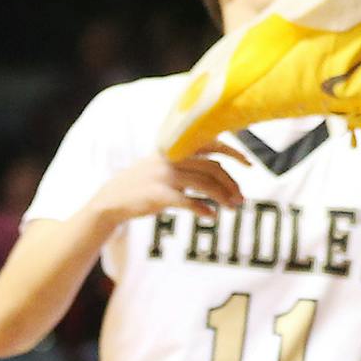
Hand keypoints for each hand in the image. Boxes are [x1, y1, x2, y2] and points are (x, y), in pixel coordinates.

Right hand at [98, 149, 245, 224]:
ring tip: (232, 208)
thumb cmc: (144, 184)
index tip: (249, 164)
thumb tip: (221, 172)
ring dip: (223, 197)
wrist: (110, 200)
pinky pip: (188, 201)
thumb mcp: (165, 166)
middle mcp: (173, 158)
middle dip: (232, 183)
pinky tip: (211, 217)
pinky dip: (203, 209)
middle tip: (241, 199)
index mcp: (177, 148)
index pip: (213, 144)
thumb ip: (189, 163)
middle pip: (214, 168)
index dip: (234, 152)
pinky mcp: (158, 195)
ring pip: (206, 184)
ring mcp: (165, 176)